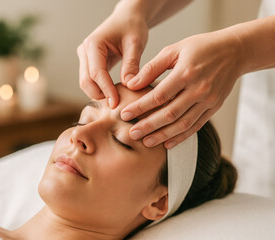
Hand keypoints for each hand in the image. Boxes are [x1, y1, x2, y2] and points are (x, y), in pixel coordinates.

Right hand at [77, 5, 147, 107]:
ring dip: (99, 94)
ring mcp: (84, 58)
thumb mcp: (136, 43)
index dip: (105, 90)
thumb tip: (128, 86)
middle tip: (117, 106)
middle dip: (100, 95)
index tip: (116, 104)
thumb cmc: (132, 26)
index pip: (96, 73)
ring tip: (117, 101)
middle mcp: (84, 51)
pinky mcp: (89, 64)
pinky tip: (114, 95)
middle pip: (86, 81)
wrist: (127, 18)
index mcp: (94, 44)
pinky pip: (91, 81)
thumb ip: (131, 64)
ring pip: (86, 84)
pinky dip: (100, 90)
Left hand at [121, 29, 243, 147]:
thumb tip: (131, 84)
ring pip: (183, 123)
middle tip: (131, 134)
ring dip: (163, 135)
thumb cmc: (200, 47)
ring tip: (146, 142)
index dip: (140, 107)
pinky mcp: (214, 107)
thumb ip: (152, 68)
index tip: (124, 114)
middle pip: (169, 113)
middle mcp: (199, 89)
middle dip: (148, 126)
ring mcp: (208, 100)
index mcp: (186, 73)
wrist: (235, 50)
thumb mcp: (174, 50)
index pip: (159, 95)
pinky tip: (168, 143)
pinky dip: (182, 136)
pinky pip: (196, 126)